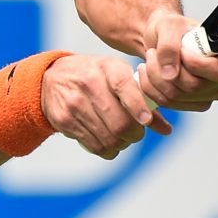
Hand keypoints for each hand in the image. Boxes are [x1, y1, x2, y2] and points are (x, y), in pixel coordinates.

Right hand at [41, 55, 172, 158]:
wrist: (52, 77)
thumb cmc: (93, 75)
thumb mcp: (116, 75)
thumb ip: (142, 100)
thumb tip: (166, 130)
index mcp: (107, 68)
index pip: (124, 87)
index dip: (138, 106)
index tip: (146, 120)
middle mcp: (89, 83)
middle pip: (119, 122)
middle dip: (134, 134)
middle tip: (136, 133)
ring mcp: (74, 103)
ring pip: (108, 138)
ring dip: (121, 144)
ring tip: (122, 137)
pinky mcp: (64, 120)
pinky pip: (93, 145)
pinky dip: (106, 149)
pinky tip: (108, 141)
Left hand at [137, 10, 217, 110]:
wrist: (162, 39)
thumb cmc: (172, 28)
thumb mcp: (169, 25)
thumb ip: (170, 46)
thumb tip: (170, 74)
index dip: (195, 64)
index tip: (180, 51)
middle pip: (194, 86)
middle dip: (164, 69)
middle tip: (152, 52)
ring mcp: (212, 92)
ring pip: (177, 96)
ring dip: (154, 77)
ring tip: (149, 60)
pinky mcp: (196, 103)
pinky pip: (169, 103)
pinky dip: (151, 88)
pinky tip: (148, 73)